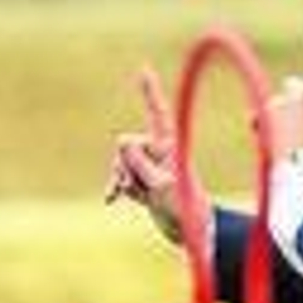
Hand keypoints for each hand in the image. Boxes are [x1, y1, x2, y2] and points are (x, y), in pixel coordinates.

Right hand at [104, 65, 208, 247]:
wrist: (191, 233)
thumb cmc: (185, 210)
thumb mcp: (163, 187)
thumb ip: (141, 164)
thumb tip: (122, 141)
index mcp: (170, 147)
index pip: (158, 115)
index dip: (150, 93)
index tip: (143, 69)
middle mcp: (159, 152)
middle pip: (126, 144)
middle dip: (127, 165)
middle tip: (148, 186)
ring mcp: (149, 167)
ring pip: (119, 163)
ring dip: (125, 180)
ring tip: (145, 197)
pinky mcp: (142, 182)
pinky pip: (119, 179)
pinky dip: (116, 188)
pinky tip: (111, 200)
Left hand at [267, 17, 302, 157]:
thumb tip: (294, 128)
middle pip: (294, 88)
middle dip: (290, 103)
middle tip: (298, 131)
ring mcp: (289, 96)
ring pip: (274, 109)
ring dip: (276, 124)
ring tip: (289, 147)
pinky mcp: (271, 106)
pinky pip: (259, 120)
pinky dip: (261, 130)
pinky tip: (274, 145)